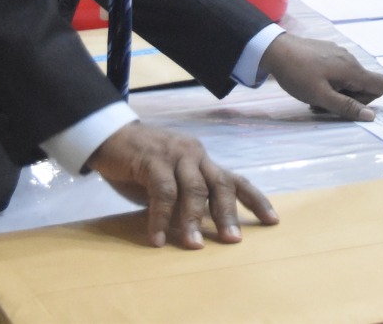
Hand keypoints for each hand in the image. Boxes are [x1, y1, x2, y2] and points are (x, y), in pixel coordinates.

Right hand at [86, 121, 277, 248]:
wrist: (110, 137)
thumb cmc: (141, 163)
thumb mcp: (170, 182)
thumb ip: (184, 200)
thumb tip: (196, 230)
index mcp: (204, 162)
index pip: (236, 180)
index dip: (255, 201)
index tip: (273, 221)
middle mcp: (196, 156)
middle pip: (221, 186)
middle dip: (228, 215)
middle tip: (233, 240)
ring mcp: (176, 156)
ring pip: (194, 189)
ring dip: (193, 220)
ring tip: (194, 246)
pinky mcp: (153, 160)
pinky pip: (162, 191)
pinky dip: (160, 217)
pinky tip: (157, 238)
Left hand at [260, 34, 382, 120]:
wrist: (274, 49)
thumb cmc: (297, 74)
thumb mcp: (320, 96)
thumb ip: (346, 107)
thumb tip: (372, 117)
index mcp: (352, 71)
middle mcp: (351, 61)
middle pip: (364, 88)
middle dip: (353, 101)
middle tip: (325, 106)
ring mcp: (340, 56)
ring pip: (351, 83)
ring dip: (340, 95)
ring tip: (315, 99)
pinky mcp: (330, 55)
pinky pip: (340, 75)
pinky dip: (333, 86)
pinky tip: (313, 87)